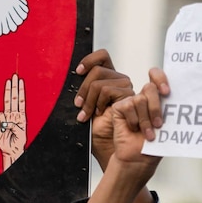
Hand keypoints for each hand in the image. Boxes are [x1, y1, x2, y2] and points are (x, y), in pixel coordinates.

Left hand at [0, 73, 25, 167]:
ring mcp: (19, 119)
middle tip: (15, 76)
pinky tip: (9, 110)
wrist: (11, 152)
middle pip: (14, 98)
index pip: (9, 100)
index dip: (9, 91)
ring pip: (17, 102)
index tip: (9, 82)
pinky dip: (12, 112)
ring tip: (19, 81)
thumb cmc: (5, 143)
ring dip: (18, 91)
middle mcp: (15, 116)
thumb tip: (0, 114)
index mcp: (9, 117)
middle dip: (14, 87)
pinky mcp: (22, 124)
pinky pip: (17, 115)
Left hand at [73, 49, 132, 169]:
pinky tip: (99, 114)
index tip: (78, 72)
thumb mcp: (85, 105)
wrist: (105, 145)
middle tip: (78, 105)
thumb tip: (73, 73)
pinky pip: (107, 90)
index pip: (102, 57)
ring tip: (88, 114)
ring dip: (89, 99)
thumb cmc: (96, 128)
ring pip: (100, 82)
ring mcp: (125, 88)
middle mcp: (119, 81)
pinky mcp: (129, 96)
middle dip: (83, 88)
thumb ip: (84, 89)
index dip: (89, 60)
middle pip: (98, 70)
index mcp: (109, 79)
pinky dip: (97, 103)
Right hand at [85, 74, 165, 202]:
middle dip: (156, 107)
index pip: (157, 77)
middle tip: (159, 125)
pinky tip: (133, 129)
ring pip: (140, 99)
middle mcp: (143, 98)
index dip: (161, 78)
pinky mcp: (119, 108)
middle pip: (150, 88)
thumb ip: (170, 109)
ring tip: (147, 134)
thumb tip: (181, 99)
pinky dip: (134, 121)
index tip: (167, 92)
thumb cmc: (155, 145)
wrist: (139, 159)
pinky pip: (128, 107)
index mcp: (157, 99)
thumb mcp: (167, 126)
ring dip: (146, 120)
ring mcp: (130, 102)